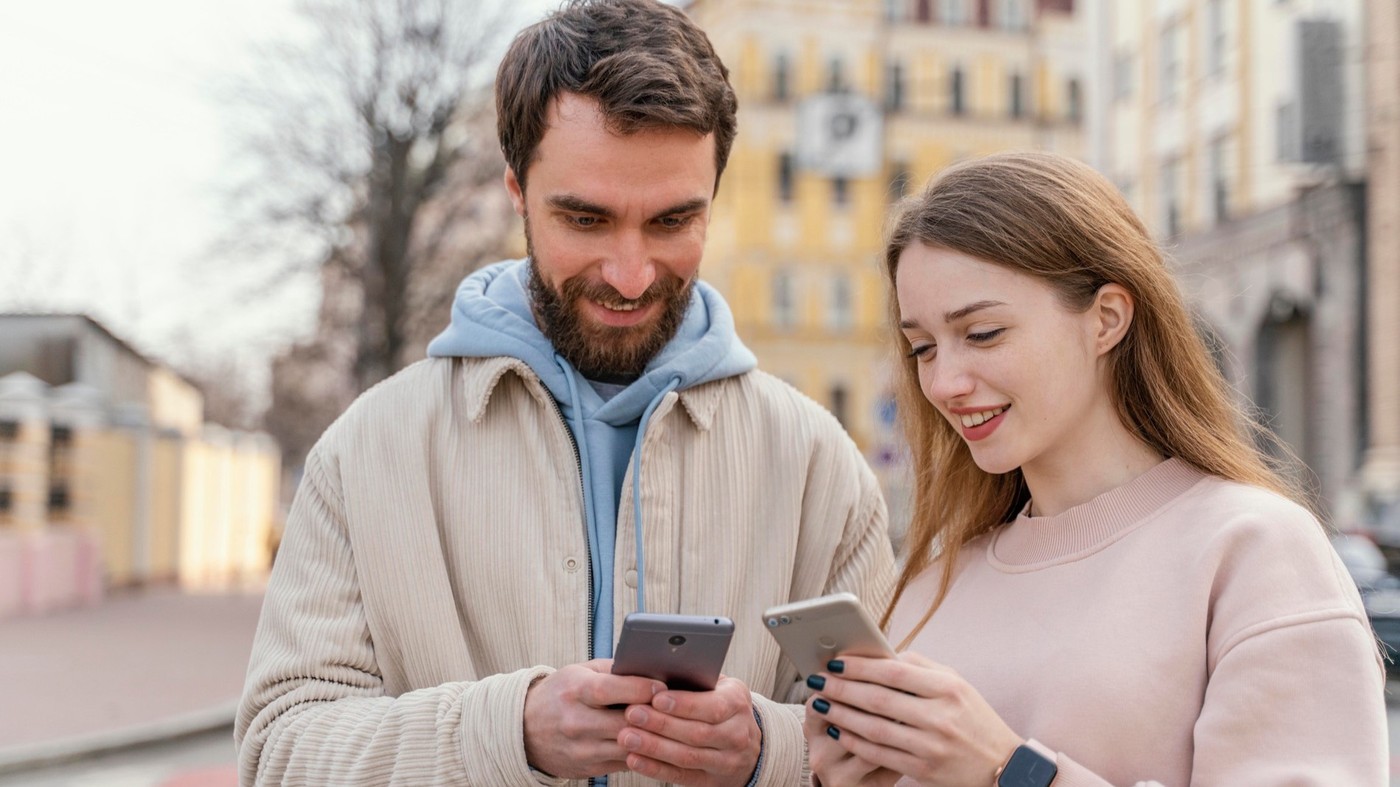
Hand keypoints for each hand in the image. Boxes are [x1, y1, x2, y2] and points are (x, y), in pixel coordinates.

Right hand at [523, 659, 665, 778]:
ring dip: (653, 737)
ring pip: (629, 747)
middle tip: (674, 707)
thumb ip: (613, 669)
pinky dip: (643, 752)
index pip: (611, 690)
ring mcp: (582, 749)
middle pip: (625, 722)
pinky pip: (626, 762)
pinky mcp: (589, 768)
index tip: (663, 686)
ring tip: (670, 725)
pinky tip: (655, 741)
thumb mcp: (580, 672)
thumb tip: (650, 668)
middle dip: (654, 715)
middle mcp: (575, 721)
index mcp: (574, 690)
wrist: (525, 729)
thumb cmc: (560, 694)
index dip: (641, 688)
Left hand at [616, 675, 762, 784]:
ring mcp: (726, 762)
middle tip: (631, 714)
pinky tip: (634, 759)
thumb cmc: (719, 704)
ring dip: (654, 747)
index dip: (684, 704)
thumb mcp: (718, 688)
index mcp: (737, 703)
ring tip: (627, 737)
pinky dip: (655, 768)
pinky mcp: (711, 782)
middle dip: (661, 724)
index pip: (713, 706)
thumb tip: (657, 672)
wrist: (746, 745)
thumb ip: (695, 681)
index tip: (656, 698)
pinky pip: (681, 776)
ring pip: (687, 757)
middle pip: (697, 733)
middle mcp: (737, 734)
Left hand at [805, 653, 1022, 786]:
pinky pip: (881, 754)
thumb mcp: (957, 683)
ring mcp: (932, 746)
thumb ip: (920, 666)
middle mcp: (940, 716)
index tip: (835, 662)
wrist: (1003, 765)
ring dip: (843, 716)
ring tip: (821, 705)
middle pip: (879, 700)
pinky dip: (856, 741)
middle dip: (842, 689)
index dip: (861, 667)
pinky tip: (839, 730)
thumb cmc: (973, 716)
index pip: (895, 672)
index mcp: (948, 688)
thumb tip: (879, 653)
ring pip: (876, 729)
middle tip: (817, 681)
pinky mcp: (925, 770)